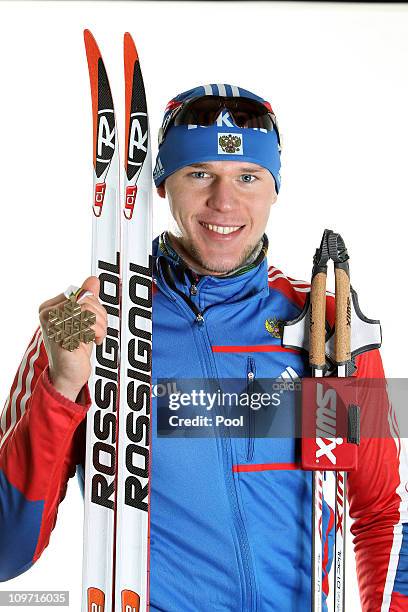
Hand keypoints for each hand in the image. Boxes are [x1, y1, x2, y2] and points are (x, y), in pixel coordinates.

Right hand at [39, 276, 106, 400]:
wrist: (68, 375)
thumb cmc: (73, 349)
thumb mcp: (82, 320)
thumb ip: (86, 299)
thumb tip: (92, 280)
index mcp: (50, 307)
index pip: (80, 293)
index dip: (94, 305)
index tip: (94, 319)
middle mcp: (48, 314)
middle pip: (86, 300)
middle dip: (100, 316)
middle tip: (98, 330)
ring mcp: (53, 325)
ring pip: (88, 311)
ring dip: (100, 325)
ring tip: (96, 336)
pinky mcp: (62, 336)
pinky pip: (88, 325)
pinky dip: (97, 334)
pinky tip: (92, 341)